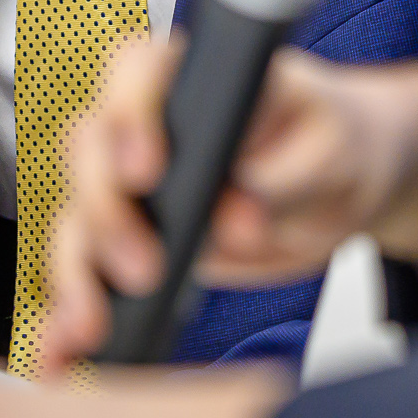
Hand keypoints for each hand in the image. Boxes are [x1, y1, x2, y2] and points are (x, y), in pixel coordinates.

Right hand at [38, 38, 417, 370]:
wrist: (348, 184)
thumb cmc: (337, 139)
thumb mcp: (332, 149)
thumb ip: (285, 176)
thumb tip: (235, 219)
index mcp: (198, 77)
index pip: (136, 71)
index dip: (128, 116)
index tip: (147, 172)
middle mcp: (152, 124)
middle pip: (90, 151)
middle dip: (105, 212)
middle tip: (146, 267)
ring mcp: (138, 185)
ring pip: (78, 216)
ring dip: (78, 272)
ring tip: (95, 324)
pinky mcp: (136, 238)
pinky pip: (89, 269)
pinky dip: (71, 310)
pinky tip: (69, 346)